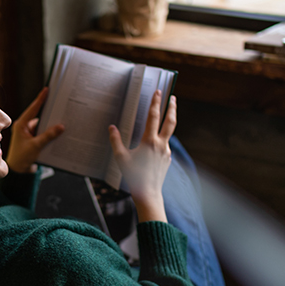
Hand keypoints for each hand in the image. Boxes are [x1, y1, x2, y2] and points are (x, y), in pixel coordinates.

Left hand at [6, 88, 64, 173]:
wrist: (18, 171)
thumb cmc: (22, 158)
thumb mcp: (36, 146)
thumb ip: (48, 136)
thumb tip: (60, 127)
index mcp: (21, 125)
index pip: (33, 109)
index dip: (40, 99)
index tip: (46, 90)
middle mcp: (24, 127)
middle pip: (39, 115)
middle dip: (49, 111)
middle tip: (59, 103)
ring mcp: (29, 133)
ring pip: (43, 125)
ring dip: (51, 124)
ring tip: (62, 118)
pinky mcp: (34, 139)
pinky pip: (44, 132)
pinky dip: (50, 132)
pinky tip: (59, 132)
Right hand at [107, 90, 176, 222]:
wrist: (148, 193)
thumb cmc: (133, 176)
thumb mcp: (121, 158)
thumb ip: (116, 141)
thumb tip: (112, 128)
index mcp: (149, 141)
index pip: (154, 117)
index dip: (155, 103)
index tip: (158, 92)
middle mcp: (161, 144)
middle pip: (170, 121)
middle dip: (172, 107)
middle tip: (172, 97)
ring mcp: (166, 151)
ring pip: (169, 132)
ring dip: (169, 121)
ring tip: (167, 114)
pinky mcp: (168, 158)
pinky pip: (165, 145)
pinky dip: (162, 138)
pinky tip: (156, 140)